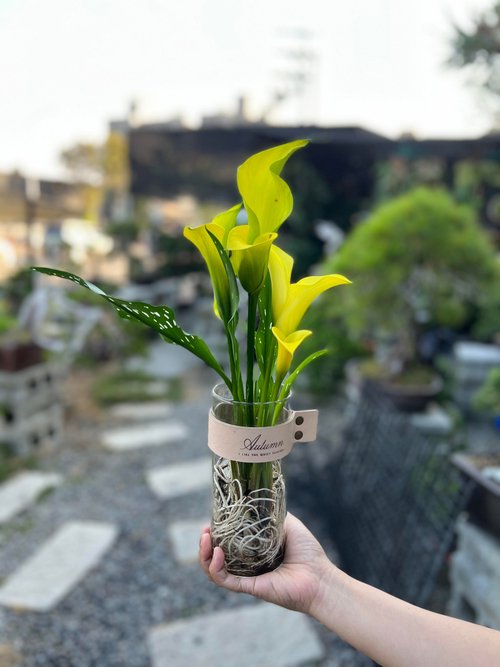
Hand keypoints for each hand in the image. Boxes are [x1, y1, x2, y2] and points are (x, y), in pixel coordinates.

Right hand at [199, 512, 330, 613]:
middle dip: (204, 544)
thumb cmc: (308, 552)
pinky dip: (216, 568)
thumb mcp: (288, 524)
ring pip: (214, 571)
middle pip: (215, 558)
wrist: (320, 576)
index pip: (226, 543)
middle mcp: (247, 566)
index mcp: (253, 552)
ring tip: (205, 540)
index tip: (211, 520)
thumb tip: (258, 499)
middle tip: (204, 531)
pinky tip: (217, 553)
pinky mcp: (250, 588)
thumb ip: (272, 513)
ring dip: (204, 556)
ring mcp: (247, 578)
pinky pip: (225, 581)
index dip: (216, 532)